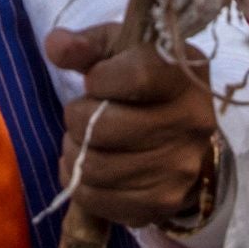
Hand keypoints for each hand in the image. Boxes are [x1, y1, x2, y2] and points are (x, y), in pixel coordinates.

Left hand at [44, 21, 220, 229]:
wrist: (179, 135)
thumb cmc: (141, 84)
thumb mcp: (119, 51)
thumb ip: (87, 44)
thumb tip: (56, 45)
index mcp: (185, 76)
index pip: (138, 77)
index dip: (100, 79)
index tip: (95, 80)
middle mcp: (192, 123)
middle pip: (105, 127)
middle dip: (76, 118)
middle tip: (81, 115)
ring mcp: (179, 168)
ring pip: (95, 167)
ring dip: (74, 152)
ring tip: (82, 141)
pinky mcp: (162, 203)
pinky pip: (97, 199)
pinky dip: (79, 184)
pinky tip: (89, 167)